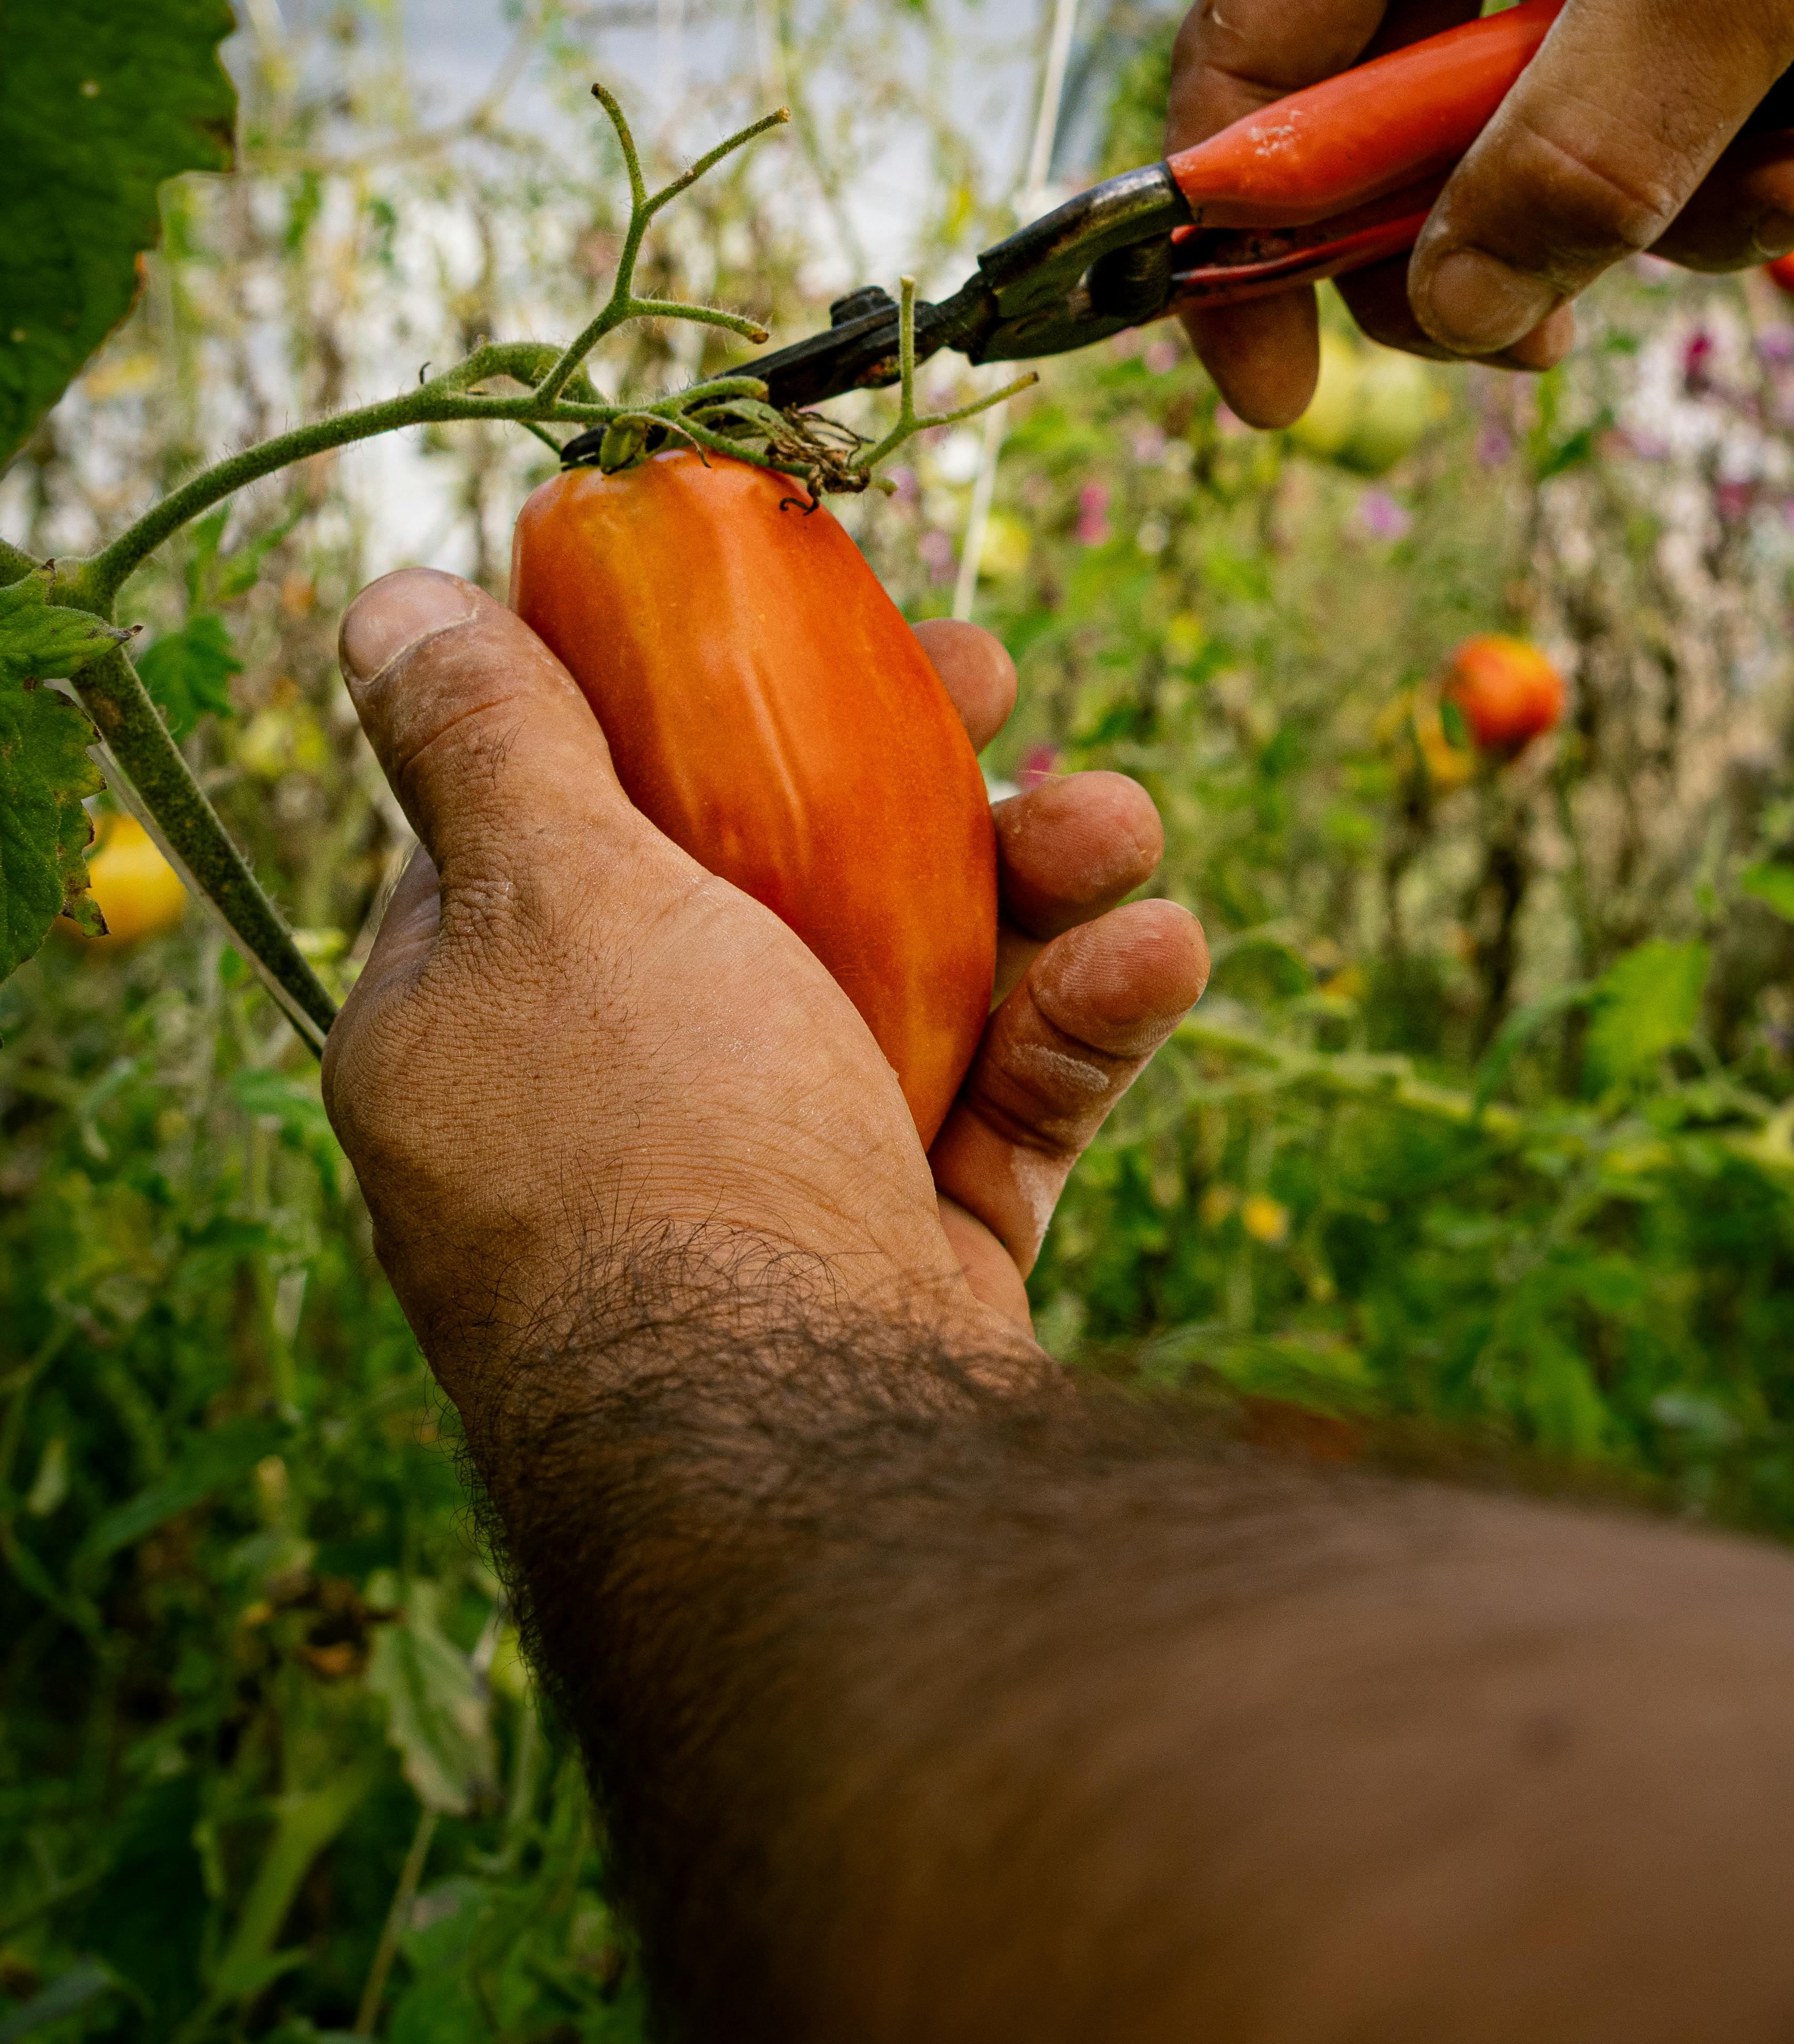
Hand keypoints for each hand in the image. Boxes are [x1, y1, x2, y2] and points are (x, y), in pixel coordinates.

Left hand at [320, 570, 1207, 1406]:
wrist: (800, 1439)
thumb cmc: (650, 1142)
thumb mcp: (551, 894)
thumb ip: (484, 740)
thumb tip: (384, 604)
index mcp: (491, 1028)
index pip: (570, 830)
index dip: (686, 710)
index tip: (795, 624)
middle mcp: (625, 1109)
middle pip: (772, 890)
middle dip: (903, 776)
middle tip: (990, 676)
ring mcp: (777, 1189)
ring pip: (915, 986)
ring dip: (1034, 883)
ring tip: (1118, 822)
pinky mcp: (913, 1253)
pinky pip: (1002, 1108)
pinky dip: (1083, 1023)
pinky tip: (1160, 950)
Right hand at [1166, 0, 1793, 424]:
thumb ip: (1572, 160)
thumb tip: (1454, 314)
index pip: (1252, 65)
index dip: (1248, 242)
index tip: (1286, 397)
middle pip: (1405, 134)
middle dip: (1523, 234)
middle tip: (1580, 329)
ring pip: (1556, 141)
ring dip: (1687, 199)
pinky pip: (1669, 102)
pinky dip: (1764, 133)